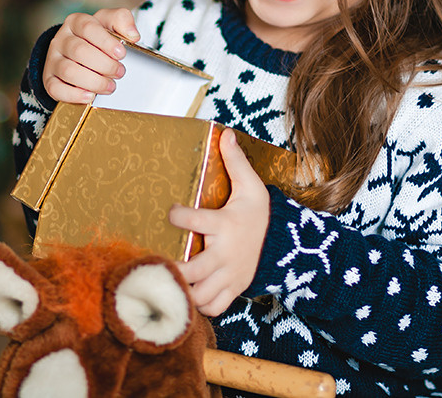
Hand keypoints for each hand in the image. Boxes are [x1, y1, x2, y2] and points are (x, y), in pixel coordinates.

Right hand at [42, 8, 139, 103]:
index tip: (122, 53)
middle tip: (120, 72)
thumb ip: (122, 20)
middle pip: (79, 51)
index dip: (106, 42)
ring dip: (93, 81)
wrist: (77, 53)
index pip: (88, 27)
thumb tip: (133, 35)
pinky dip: (74, 94)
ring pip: (68, 71)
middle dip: (104, 64)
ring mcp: (53, 60)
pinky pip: (55, 89)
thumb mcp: (109, 22)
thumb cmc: (97, 38)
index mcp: (75, 22)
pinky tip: (90, 96)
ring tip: (110, 86)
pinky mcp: (49, 79)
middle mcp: (61, 40)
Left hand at [169, 129, 270, 316]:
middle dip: (171, 271)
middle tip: (152, 264)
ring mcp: (229, 276)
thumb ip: (236, 162)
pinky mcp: (234, 290)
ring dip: (181, 293)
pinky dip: (199, 307)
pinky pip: (214, 307)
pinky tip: (185, 297)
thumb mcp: (252, 186)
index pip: (196, 221)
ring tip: (164, 284)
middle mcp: (225, 254)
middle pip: (193, 271)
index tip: (170, 212)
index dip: (178, 216)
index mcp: (225, 226)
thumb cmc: (262, 214)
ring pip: (200, 295)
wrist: (289, 243)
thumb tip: (225, 134)